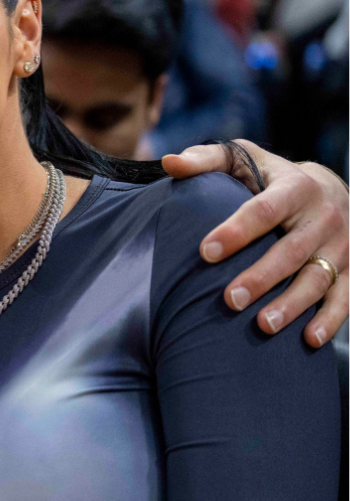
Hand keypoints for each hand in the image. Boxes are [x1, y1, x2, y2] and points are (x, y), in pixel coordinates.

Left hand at [163, 141, 347, 346]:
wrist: (331, 188)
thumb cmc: (270, 177)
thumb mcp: (242, 160)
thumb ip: (206, 160)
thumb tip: (169, 163)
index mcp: (295, 188)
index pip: (263, 210)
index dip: (236, 231)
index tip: (205, 252)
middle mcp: (324, 217)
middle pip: (291, 251)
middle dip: (261, 277)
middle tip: (229, 300)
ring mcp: (341, 246)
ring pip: (318, 278)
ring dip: (292, 304)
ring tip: (263, 326)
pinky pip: (344, 297)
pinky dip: (330, 320)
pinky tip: (309, 340)